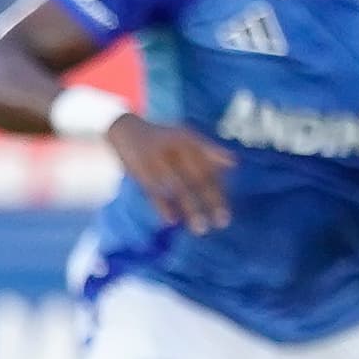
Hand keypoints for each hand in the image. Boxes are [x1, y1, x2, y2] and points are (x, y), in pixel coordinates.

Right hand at [109, 112, 234, 234]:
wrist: (125, 129)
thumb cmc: (162, 139)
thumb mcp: (186, 137)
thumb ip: (209, 151)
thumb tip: (234, 163)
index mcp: (188, 140)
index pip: (208, 166)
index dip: (219, 189)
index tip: (227, 211)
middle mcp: (174, 148)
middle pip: (196, 177)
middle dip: (210, 200)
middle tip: (222, 222)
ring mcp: (156, 159)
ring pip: (177, 187)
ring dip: (190, 208)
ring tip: (200, 229)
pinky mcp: (139, 170)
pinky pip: (153, 191)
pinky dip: (162, 206)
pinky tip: (171, 221)